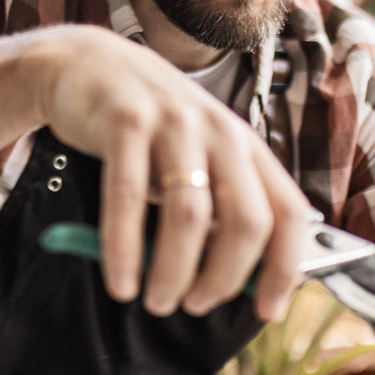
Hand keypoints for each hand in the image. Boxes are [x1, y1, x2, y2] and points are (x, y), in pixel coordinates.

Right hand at [33, 26, 313, 320]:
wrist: (85, 65)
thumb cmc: (146, 128)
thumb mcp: (195, 158)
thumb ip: (218, 206)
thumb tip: (240, 282)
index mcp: (246, 146)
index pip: (289, 212)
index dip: (284, 267)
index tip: (266, 310)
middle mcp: (220, 131)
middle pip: (246, 222)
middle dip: (224, 279)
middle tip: (195, 305)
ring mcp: (175, 123)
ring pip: (190, 217)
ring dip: (174, 273)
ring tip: (155, 301)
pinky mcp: (126, 121)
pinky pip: (129, 197)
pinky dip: (125, 249)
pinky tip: (120, 282)